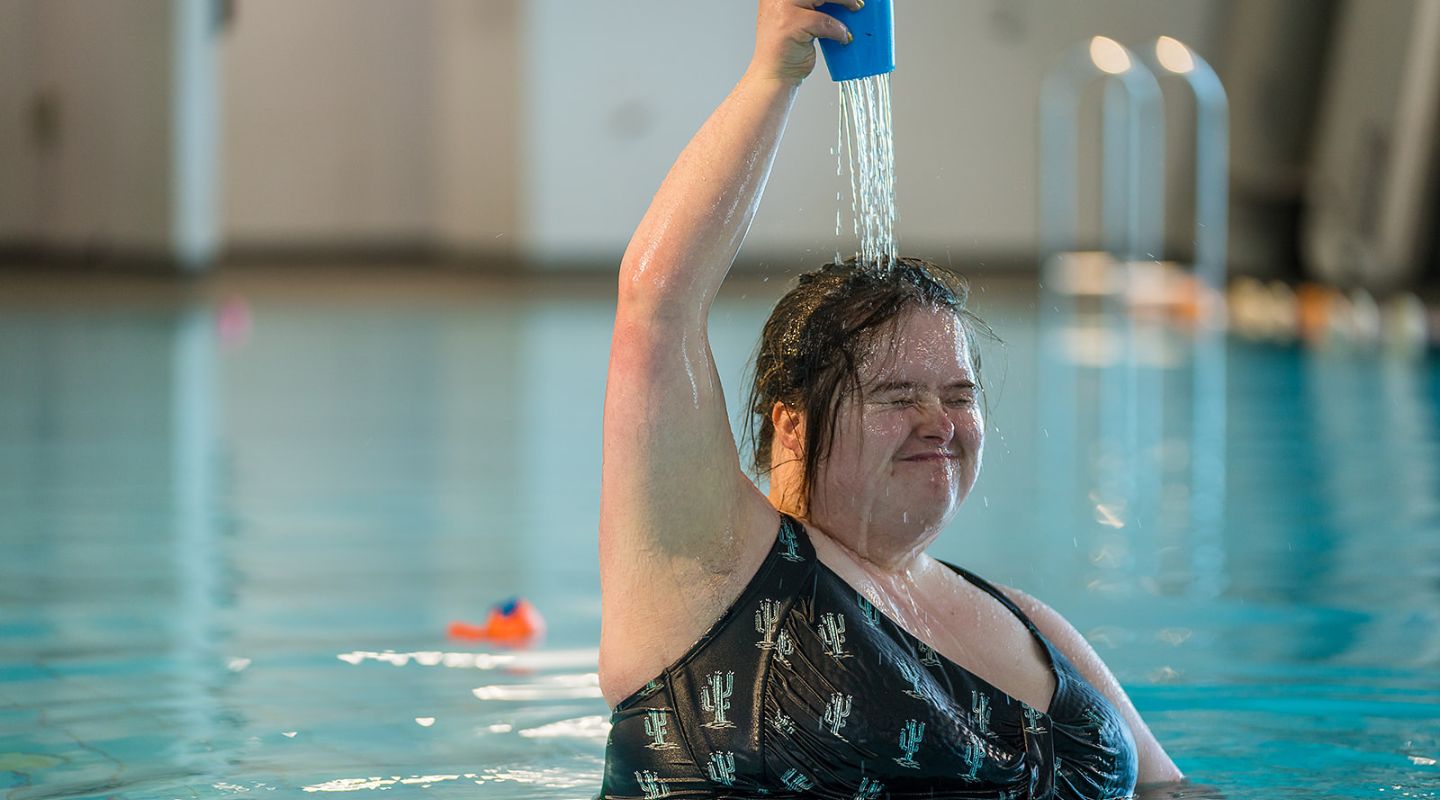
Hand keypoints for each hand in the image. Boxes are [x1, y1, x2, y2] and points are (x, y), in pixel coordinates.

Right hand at [748, 0, 862, 84]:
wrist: (774, 74)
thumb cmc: (787, 48)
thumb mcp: (799, 17)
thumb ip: (814, 4)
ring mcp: (782, 7)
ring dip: (845, 1)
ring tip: (855, 8)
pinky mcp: (791, 24)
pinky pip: (824, 21)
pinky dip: (838, 30)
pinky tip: (844, 37)